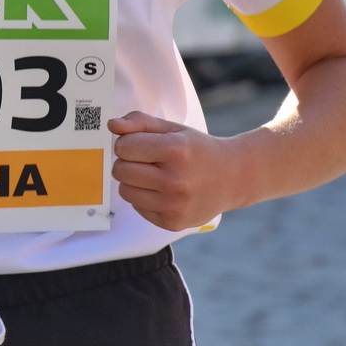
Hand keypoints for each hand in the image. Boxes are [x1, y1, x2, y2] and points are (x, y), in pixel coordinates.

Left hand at [108, 110, 237, 230]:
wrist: (233, 178)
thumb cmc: (198, 150)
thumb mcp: (173, 129)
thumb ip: (140, 123)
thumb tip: (112, 125)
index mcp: (177, 151)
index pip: (124, 147)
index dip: (127, 143)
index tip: (141, 144)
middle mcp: (176, 181)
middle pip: (120, 171)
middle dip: (127, 162)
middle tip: (147, 161)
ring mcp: (174, 205)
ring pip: (125, 191)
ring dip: (133, 182)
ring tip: (155, 176)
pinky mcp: (172, 223)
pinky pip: (137, 208)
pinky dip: (144, 198)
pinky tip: (164, 192)